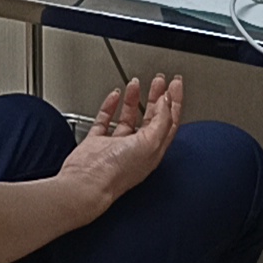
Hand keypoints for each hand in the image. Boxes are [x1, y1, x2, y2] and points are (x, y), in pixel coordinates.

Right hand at [58, 75, 182, 222]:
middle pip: (151, 117)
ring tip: (136, 83)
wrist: (86, 182)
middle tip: (159, 80)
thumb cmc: (117, 171)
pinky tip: (115, 96)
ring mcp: (116, 145)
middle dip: (156, 96)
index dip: (174, 101)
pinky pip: (105, 120)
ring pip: (128, 117)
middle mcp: (136, 148)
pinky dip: (110, 106)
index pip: (169, 121)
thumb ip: (161, 120)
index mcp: (153, 150)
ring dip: (134, 99)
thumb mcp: (150, 143)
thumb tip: (166, 101)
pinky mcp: (97, 143)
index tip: (176, 83)